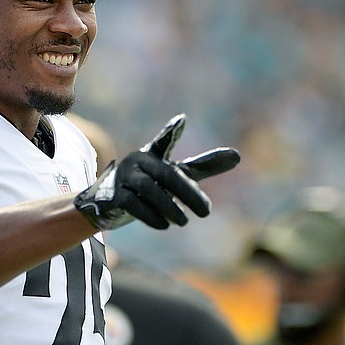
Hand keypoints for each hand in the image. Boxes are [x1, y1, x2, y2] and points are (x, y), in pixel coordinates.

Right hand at [74, 114, 239, 229]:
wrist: (107, 202)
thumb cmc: (149, 185)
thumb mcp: (175, 175)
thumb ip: (203, 166)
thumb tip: (237, 156)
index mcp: (153, 154)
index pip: (164, 141)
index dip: (172, 132)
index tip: (182, 120)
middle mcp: (137, 162)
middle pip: (166, 175)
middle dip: (188, 193)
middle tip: (207, 212)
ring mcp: (124, 178)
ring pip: (149, 190)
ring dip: (170, 207)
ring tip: (184, 222)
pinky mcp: (114, 195)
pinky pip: (134, 205)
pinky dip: (152, 216)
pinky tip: (165, 225)